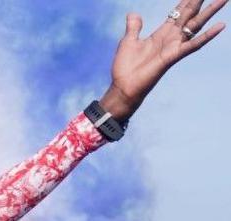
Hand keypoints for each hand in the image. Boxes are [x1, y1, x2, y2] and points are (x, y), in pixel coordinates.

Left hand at [101, 0, 227, 120]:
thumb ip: (134, 27)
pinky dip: (207, 36)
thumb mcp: (128, 41)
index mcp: (161, 33)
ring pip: (196, 25)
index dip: (187, 1)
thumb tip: (133, 13)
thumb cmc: (125, 67)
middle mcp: (171, 38)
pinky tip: (220, 26)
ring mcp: (174, 46)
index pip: (179, 12)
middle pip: (190, 14)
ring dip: (210, 12)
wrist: (123, 87)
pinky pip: (193, 45)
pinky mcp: (173, 56)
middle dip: (200, 1)